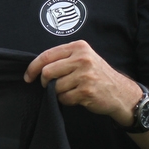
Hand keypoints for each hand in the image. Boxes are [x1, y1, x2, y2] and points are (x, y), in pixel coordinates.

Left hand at [24, 40, 141, 121]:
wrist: (120, 92)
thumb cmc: (98, 75)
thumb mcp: (84, 58)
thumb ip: (64, 58)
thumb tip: (38, 67)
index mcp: (79, 47)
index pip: (47, 55)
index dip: (33, 67)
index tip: (28, 76)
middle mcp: (82, 59)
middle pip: (47, 71)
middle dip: (45, 82)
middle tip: (49, 86)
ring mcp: (85, 75)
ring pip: (55, 86)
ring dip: (58, 93)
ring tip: (70, 91)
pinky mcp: (86, 91)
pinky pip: (64, 98)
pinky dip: (66, 100)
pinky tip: (76, 97)